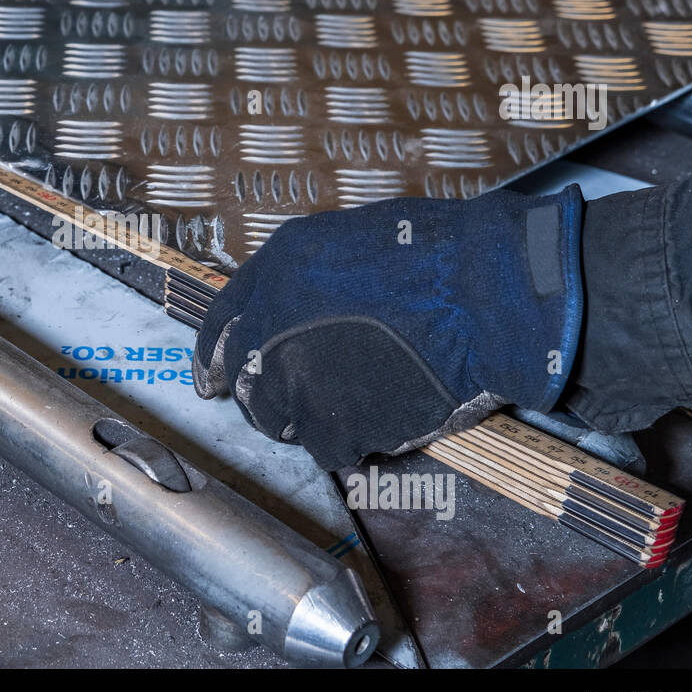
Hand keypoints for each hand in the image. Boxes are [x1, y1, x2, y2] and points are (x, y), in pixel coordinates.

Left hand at [192, 186, 584, 470]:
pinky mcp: (333, 426)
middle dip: (269, 396)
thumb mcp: (340, 243)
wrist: (479, 296)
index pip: (221, 330)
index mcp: (271, 278)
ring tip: (358, 401)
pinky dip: (353, 441)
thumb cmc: (431, 258)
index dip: (215, 357)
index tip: (212, 379)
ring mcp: (298, 383)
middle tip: (303, 399)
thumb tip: (284, 312)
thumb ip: (297, 282)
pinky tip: (381, 416)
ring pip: (284, 421)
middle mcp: (271, 331)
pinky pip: (329, 448)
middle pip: (248, 385)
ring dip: (312, 420)